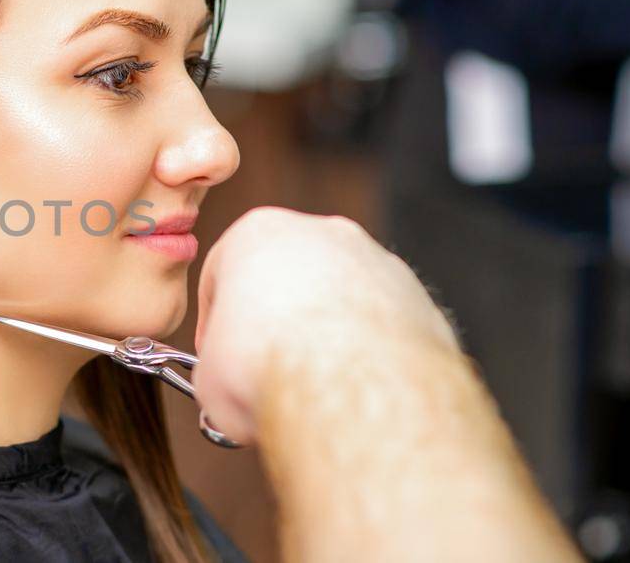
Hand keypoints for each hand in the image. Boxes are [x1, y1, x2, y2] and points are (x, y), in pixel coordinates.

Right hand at [190, 207, 458, 444]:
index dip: (218, 325)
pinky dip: (371, 357)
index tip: (221, 360)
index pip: (224, 275)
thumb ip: (219, 372)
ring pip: (343, 300)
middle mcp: (324, 235)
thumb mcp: (209, 379)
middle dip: (279, 324)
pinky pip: (384, 329)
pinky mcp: (420, 301)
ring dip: (329, 339)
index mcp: (259, 233)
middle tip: (270, 374)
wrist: (349, 390)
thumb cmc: (267, 370)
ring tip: (317, 391)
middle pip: (290, 279)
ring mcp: (378, 264)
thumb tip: (231, 396)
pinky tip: (357, 393)